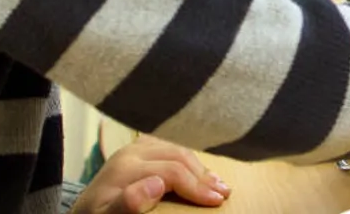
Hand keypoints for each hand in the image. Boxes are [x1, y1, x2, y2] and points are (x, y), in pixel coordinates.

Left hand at [71, 135, 229, 212]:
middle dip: (203, 175)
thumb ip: (128, 203)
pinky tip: (198, 170)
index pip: (172, 169)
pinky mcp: (136, 150)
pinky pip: (168, 146)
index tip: (217, 201)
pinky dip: (187, 158)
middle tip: (224, 193)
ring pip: (176, 147)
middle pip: (178, 155)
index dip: (197, 185)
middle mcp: (130, 151)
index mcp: (125, 167)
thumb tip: (157, 184)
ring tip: (218, 184)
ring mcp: (134, 148)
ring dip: (199, 166)